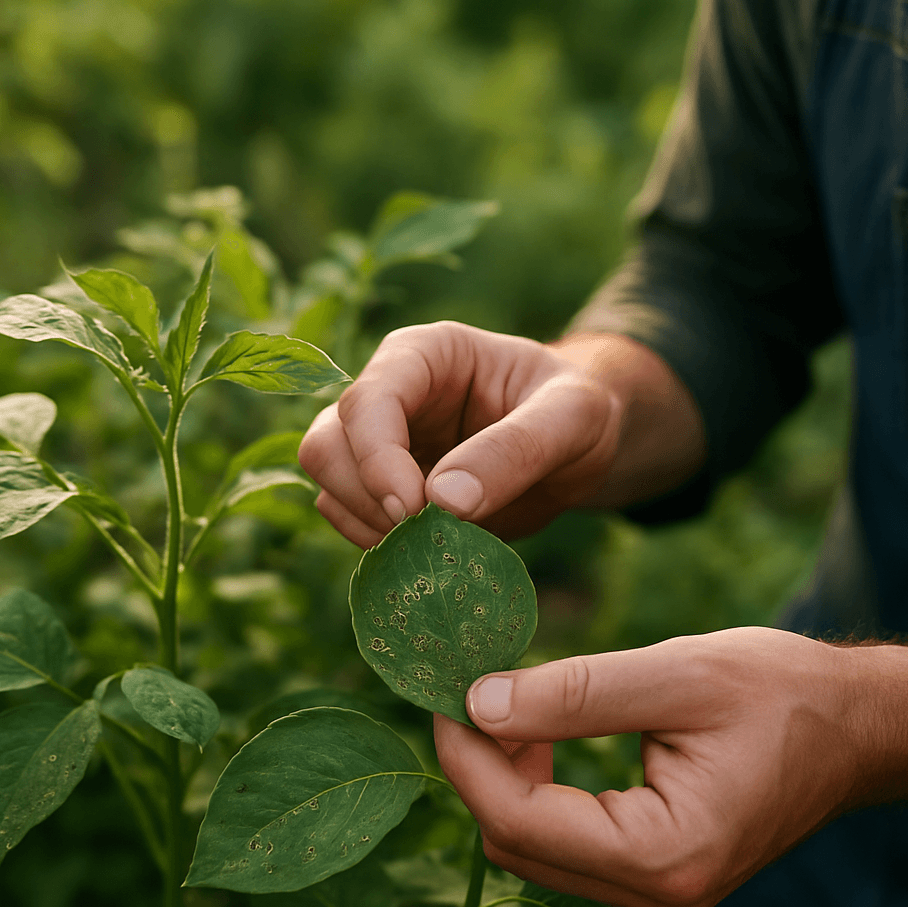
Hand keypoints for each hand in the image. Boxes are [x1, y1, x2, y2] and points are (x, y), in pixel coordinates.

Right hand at [298, 321, 704, 546]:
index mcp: (425, 355)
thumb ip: (516, 449)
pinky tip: (430, 551)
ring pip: (327, 485)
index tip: (415, 508)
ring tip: (437, 544)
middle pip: (327, 444)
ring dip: (369, 525)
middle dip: (368, 497)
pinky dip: (378, 545)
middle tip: (429, 534)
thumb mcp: (572, 417)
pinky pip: (349, 519)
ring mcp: (381, 444)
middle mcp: (390, 394)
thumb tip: (445, 502)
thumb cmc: (579, 411)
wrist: (580, 446)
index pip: (368, 400)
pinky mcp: (384, 489)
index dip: (377, 457)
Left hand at [434, 627, 869, 906]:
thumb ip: (574, 692)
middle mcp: (657, 897)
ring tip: (508, 702)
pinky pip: (566, 844)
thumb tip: (478, 702)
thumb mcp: (676, 675)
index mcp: (665, 855)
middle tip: (472, 687)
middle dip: (479, 764)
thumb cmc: (779, 693)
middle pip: (516, 841)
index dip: (465, 754)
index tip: (441, 690)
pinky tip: (543, 733)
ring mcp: (657, 896)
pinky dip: (537, 789)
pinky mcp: (655, 876)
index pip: (518, 818)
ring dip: (504, 775)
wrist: (852, 727)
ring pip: (534, 847)